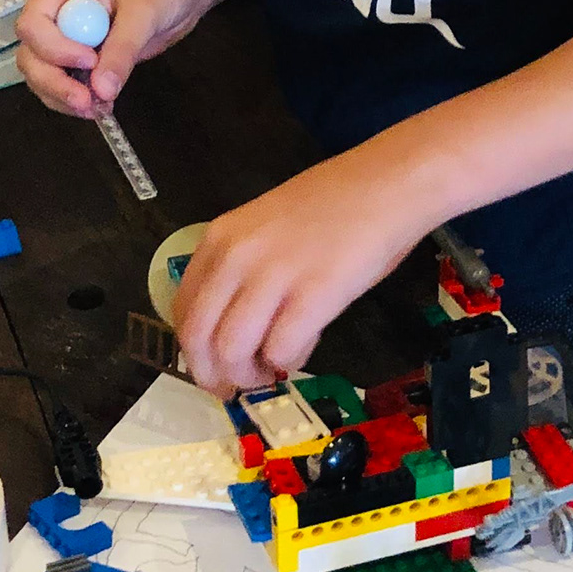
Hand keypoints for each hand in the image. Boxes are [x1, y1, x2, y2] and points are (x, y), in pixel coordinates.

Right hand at [16, 0, 215, 118]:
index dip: (54, 48)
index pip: (34, 24)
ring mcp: (69, 38)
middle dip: (53, 82)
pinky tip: (103, 105)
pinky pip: (67, 84)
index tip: (90, 59)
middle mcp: (58, 14)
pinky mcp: (85, 59)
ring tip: (97, 108)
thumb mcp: (144, 11)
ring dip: (62, 97)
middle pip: (31, 55)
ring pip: (43, 75)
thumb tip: (102, 91)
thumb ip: (122, 49)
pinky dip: (78, 100)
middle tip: (85, 102)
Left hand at [172, 159, 419, 395]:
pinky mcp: (313, 296)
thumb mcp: (266, 225)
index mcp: (220, 238)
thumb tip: (234, 323)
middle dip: (213, 375)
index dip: (193, 350)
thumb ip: (243, 268)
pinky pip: (280, 351)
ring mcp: (273, 276)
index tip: (211, 366)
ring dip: (249, 375)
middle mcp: (236, 256)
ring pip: (232, 352)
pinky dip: (287, 363)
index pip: (182, 309)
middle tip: (234, 388)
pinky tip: (302, 351)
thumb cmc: (337, 202)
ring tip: (270, 372)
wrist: (389, 183)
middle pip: (199, 337)